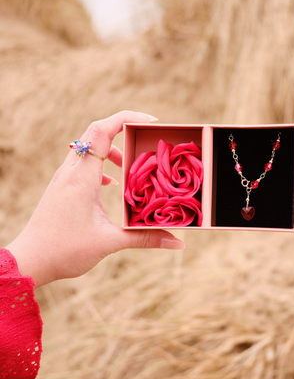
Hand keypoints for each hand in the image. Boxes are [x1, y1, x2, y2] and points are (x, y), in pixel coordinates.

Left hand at [6, 111, 184, 286]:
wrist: (30, 260)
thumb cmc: (65, 250)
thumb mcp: (109, 242)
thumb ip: (145, 238)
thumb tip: (177, 242)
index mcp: (82, 177)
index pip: (102, 131)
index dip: (127, 118)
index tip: (151, 122)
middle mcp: (71, 171)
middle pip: (95, 132)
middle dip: (123, 130)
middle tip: (144, 142)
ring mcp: (64, 177)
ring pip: (88, 146)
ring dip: (111, 149)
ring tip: (129, 166)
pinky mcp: (62, 186)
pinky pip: (83, 162)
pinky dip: (101, 164)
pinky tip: (111, 184)